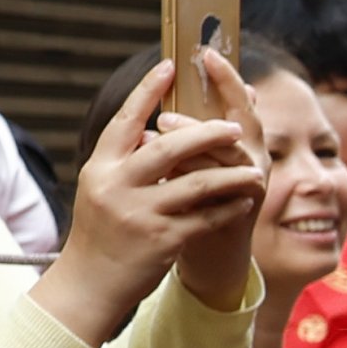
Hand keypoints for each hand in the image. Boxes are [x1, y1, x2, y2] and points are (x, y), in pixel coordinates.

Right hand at [51, 54, 265, 340]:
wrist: (90, 282)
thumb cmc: (103, 231)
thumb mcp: (104, 189)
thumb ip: (127, 161)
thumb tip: (159, 128)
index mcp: (101, 166)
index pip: (126, 120)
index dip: (147, 91)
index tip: (170, 64)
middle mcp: (117, 185)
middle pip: (169, 146)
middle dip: (207, 133)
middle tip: (235, 126)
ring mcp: (140, 213)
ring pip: (197, 183)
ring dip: (231, 175)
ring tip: (256, 170)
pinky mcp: (162, 240)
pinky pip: (206, 218)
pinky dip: (228, 208)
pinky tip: (244, 202)